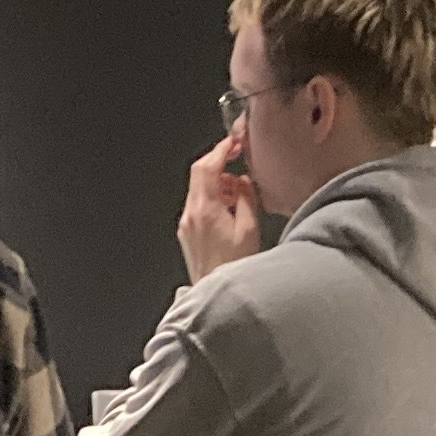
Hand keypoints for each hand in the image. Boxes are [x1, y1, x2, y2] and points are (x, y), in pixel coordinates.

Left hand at [177, 129, 261, 280]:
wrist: (215, 293)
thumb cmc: (234, 266)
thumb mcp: (249, 228)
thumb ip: (245, 198)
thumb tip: (242, 181)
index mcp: (205, 209)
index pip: (207, 167)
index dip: (221, 149)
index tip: (234, 143)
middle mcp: (191, 214)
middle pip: (198, 173)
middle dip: (217, 161)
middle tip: (235, 157)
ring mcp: (186, 224)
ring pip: (198, 188)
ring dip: (217, 182)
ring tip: (237, 195)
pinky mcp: (187, 232)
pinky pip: (197, 204)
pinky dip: (212, 197)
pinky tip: (228, 209)